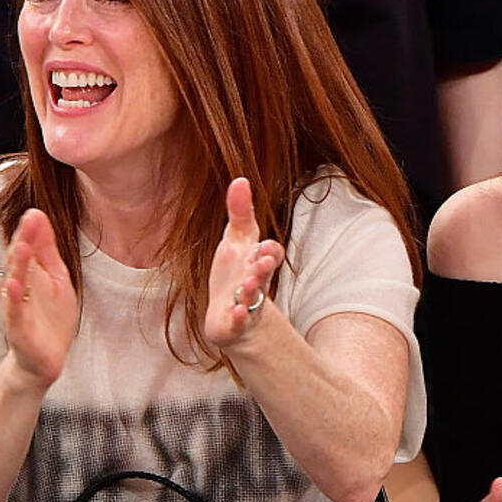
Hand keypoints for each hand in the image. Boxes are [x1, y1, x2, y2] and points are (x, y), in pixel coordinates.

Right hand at [0, 208, 78, 390]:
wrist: (45, 358)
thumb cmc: (50, 315)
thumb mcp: (55, 277)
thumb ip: (46, 248)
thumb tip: (37, 213)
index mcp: (27, 272)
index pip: (26, 246)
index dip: (30, 230)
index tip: (35, 212)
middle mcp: (17, 287)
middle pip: (19, 259)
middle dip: (23, 240)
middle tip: (30, 219)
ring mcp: (16, 307)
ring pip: (14, 282)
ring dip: (18, 264)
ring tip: (22, 246)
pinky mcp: (18, 328)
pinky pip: (13, 311)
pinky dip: (13, 298)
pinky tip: (13, 284)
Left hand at [204, 178, 284, 348]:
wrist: (230, 312)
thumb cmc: (235, 271)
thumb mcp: (238, 239)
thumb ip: (240, 212)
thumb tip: (240, 179)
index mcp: (257, 260)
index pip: (271, 253)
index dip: (270, 251)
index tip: (264, 247)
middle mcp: (255, 280)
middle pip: (264, 274)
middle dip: (264, 268)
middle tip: (263, 262)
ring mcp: (246, 302)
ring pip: (252, 296)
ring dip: (251, 290)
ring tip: (245, 285)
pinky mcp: (234, 322)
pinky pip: (239, 321)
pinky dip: (239, 317)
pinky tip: (236, 312)